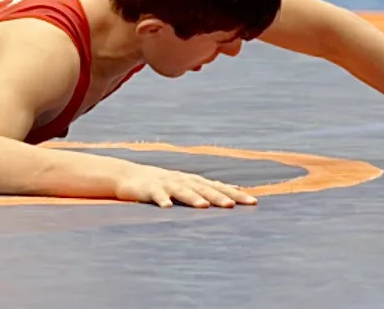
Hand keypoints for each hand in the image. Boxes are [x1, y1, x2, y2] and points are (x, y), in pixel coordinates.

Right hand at [116, 164, 258, 208]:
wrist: (130, 176)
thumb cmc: (165, 182)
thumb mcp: (189, 182)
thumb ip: (211, 186)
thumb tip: (236, 188)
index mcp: (194, 181)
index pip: (219, 187)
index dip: (236, 194)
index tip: (253, 202)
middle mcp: (184, 180)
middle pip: (203, 189)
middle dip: (217, 197)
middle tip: (232, 205)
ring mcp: (167, 184)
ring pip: (182, 191)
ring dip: (193, 198)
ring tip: (203, 206)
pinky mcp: (150, 189)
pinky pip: (157, 196)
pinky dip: (162, 200)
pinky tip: (167, 207)